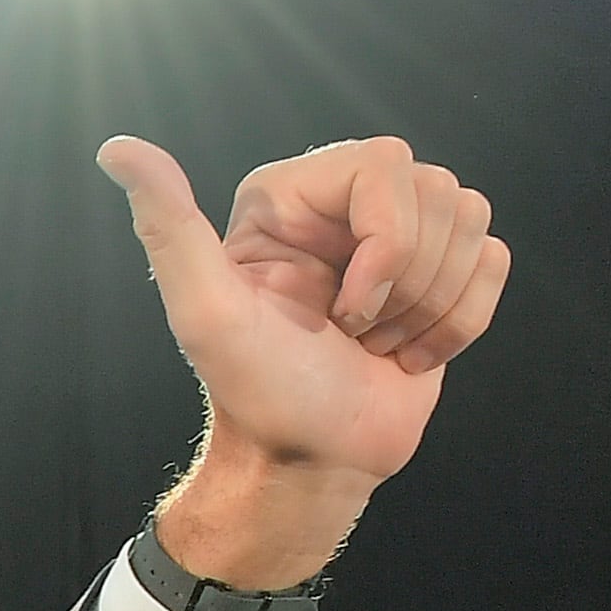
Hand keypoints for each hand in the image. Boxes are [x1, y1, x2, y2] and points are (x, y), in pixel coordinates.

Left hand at [99, 136, 508, 586]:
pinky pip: (494, 258)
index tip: (342, 312)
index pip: (385, 165)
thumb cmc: (258, 393)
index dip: (385, 243)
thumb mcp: (205, 312)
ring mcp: (397, 238)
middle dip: (408, 280)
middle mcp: (343, 205)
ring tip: (377, 343)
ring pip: (471, 217)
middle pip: (437, 190)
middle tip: (355, 333)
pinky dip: (462, 319)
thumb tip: (117, 148)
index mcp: (288, 197)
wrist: (310, 462)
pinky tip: (409, 354)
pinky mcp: (441, 274)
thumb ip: (168, 227)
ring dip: (433, 303)